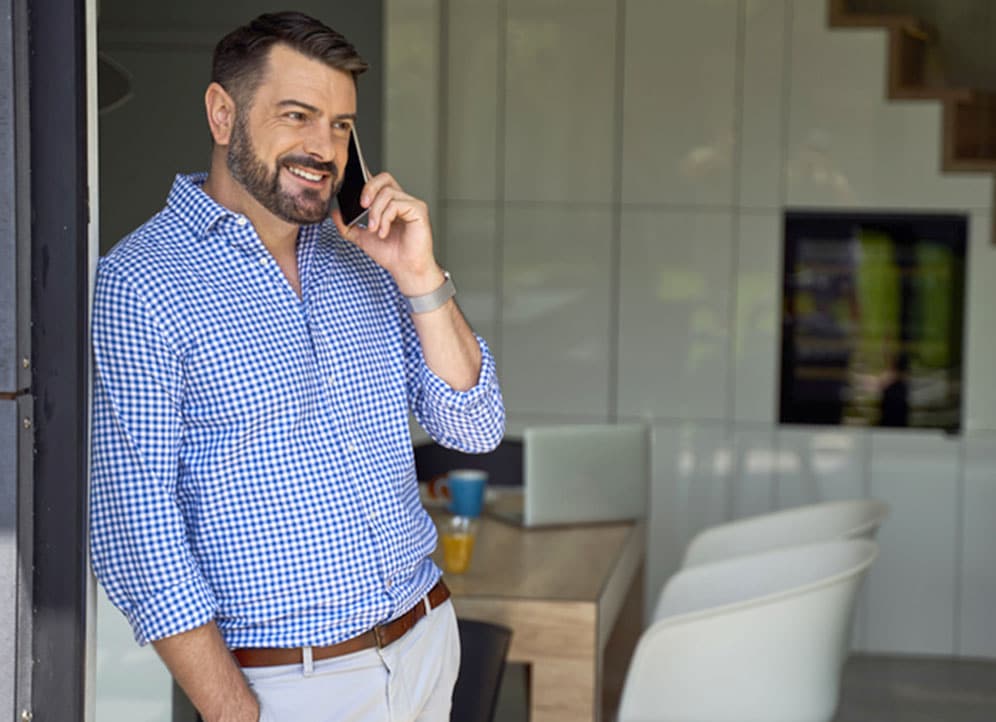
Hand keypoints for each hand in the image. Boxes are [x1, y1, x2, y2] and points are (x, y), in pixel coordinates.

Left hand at [332, 172, 443, 295]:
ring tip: (374, 229)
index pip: (378, 181)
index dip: (366, 180)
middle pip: (384, 178)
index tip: (354, 195)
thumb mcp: (362, 238)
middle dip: (369, 189)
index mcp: (391, 203)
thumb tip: (335, 213)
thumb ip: (348, 226)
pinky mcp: (419, 210)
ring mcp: (412, 204)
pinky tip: (384, 232)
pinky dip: (386, 218)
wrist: (405, 270)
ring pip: (387, 193)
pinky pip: (396, 204)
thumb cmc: (391, 254)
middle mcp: (402, 200)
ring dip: (375, 212)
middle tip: (361, 206)